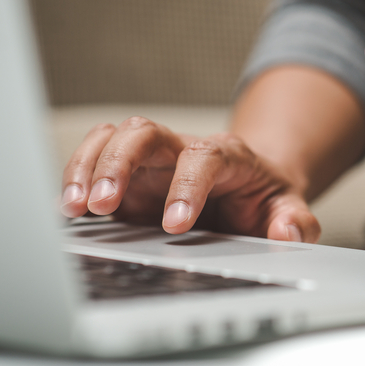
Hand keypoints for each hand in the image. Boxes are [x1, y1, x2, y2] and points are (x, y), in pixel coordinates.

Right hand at [59, 117, 320, 242]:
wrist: (251, 187)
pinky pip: (96, 158)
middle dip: (120, 163)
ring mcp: (153, 161)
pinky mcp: (130, 177)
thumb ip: (295, 222)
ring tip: (75, 208)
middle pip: (146, 132)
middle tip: (104, 205)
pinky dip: (77, 176)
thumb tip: (287, 234)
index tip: (175, 225)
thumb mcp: (289, 209)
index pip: (204, 158)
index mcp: (228, 156)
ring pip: (114, 138)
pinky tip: (69, 208)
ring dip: (89, 167)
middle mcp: (184, 150)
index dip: (186, 186)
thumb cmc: (266, 198)